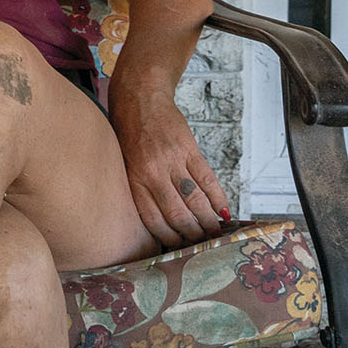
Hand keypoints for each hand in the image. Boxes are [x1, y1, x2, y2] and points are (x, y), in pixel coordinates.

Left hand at [111, 90, 231, 248]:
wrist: (139, 98)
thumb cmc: (128, 133)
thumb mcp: (124, 163)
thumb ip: (139, 189)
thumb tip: (159, 222)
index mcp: (134, 179)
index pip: (153, 219)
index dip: (168, 239)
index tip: (178, 250)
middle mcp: (152, 172)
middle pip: (177, 214)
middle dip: (192, 235)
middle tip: (202, 246)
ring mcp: (172, 160)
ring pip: (194, 200)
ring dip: (207, 221)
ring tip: (215, 233)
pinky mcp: (188, 148)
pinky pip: (207, 179)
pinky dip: (218, 198)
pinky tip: (223, 211)